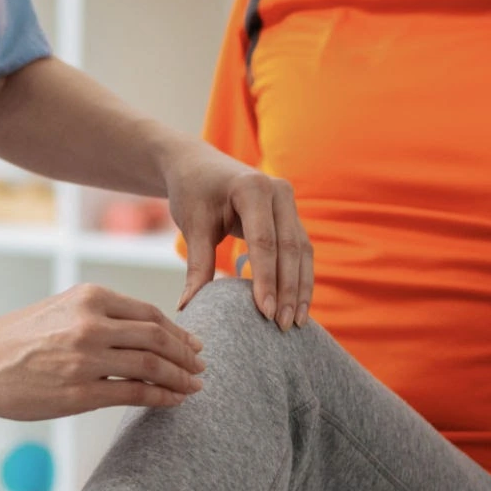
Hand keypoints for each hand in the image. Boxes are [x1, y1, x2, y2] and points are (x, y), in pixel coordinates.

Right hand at [0, 283, 205, 420]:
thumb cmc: (15, 339)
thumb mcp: (60, 311)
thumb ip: (100, 316)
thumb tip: (145, 334)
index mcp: (90, 298)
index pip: (150, 314)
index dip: (179, 332)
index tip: (193, 345)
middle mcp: (91, 324)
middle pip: (158, 338)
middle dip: (187, 355)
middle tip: (201, 367)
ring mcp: (86, 359)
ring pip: (151, 365)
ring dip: (180, 378)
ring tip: (193, 386)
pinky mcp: (79, 393)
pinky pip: (133, 394)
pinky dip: (161, 397)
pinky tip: (172, 401)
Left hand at [166, 143, 312, 329]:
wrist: (198, 165)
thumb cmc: (192, 192)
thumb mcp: (193, 225)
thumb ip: (197, 265)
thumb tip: (188, 307)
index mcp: (252, 188)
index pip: (264, 242)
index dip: (267, 279)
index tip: (265, 313)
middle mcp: (279, 191)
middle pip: (290, 248)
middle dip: (289, 290)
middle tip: (283, 326)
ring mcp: (289, 202)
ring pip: (302, 251)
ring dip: (301, 288)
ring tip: (295, 323)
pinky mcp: (291, 215)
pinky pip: (301, 250)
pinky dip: (300, 277)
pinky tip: (296, 305)